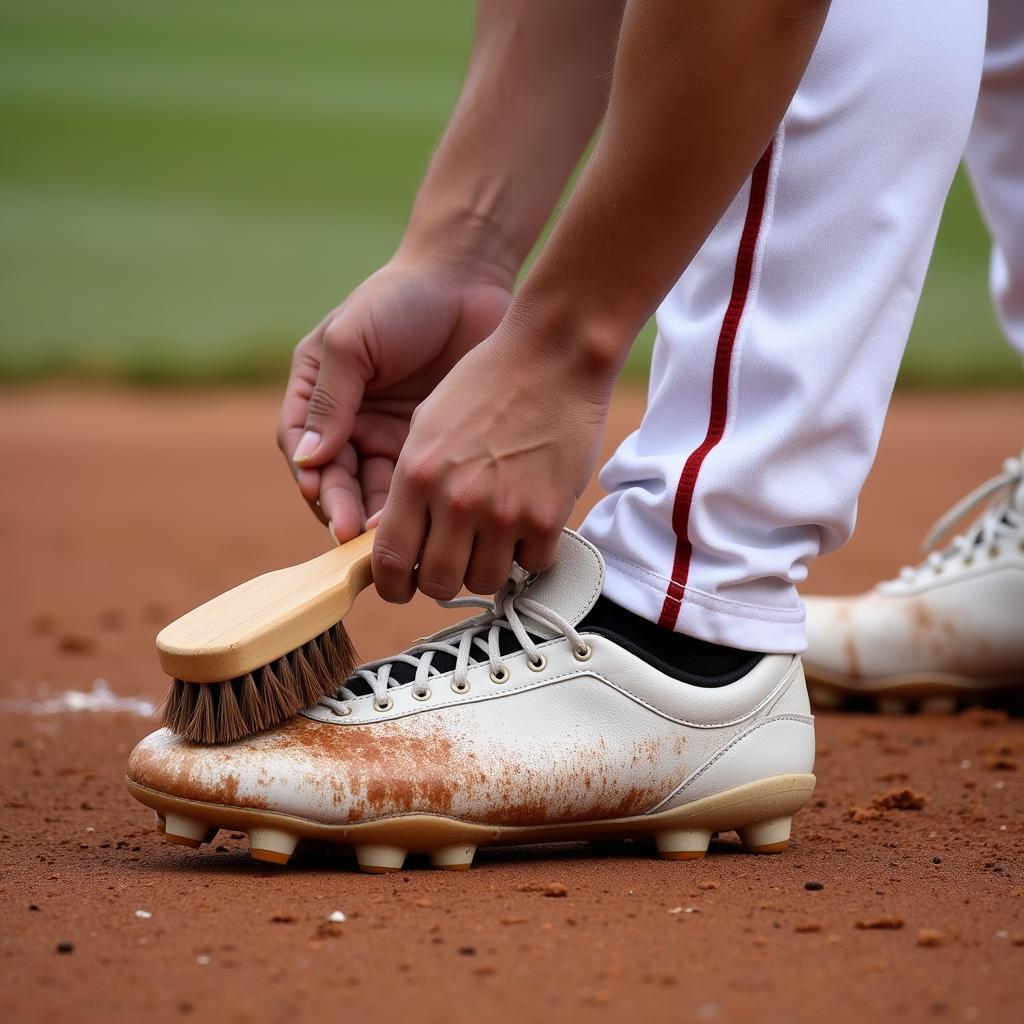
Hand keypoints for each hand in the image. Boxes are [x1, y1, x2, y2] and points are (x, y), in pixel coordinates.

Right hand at [277, 258, 511, 540]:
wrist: (467, 279)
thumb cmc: (399, 299)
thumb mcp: (352, 341)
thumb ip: (330, 399)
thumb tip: (309, 461)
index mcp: (317, 394)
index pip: (303, 449)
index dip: (314, 482)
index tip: (328, 507)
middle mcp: (348, 420)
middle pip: (337, 480)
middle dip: (345, 511)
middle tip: (359, 538)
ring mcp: (389, 434)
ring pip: (375, 490)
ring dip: (379, 517)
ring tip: (392, 538)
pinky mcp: (428, 442)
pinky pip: (415, 484)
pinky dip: (415, 505)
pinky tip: (424, 521)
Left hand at [371, 322, 615, 600]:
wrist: (553, 356)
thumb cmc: (487, 382)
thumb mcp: (426, 425)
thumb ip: (409, 483)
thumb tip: (397, 533)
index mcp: (415, 475)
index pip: (389, 561)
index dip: (392, 586)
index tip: (400, 587)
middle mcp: (456, 500)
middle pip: (438, 584)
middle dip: (440, 581)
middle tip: (453, 563)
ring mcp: (504, 512)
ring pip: (485, 583)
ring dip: (486, 569)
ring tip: (493, 540)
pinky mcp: (548, 516)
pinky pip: (532, 565)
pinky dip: (529, 555)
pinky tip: (528, 526)